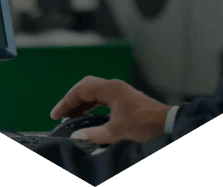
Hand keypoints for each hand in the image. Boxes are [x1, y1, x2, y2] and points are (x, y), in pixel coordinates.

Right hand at [50, 76, 171, 144]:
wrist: (166, 123)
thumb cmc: (145, 124)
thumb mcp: (116, 131)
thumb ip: (94, 134)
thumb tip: (77, 135)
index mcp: (111, 89)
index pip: (82, 90)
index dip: (67, 101)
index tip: (56, 113)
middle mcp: (114, 86)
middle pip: (86, 86)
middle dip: (72, 99)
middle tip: (61, 113)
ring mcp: (119, 91)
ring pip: (93, 91)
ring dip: (81, 102)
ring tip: (69, 115)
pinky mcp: (123, 98)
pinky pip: (101, 97)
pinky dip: (90, 105)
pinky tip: (85, 115)